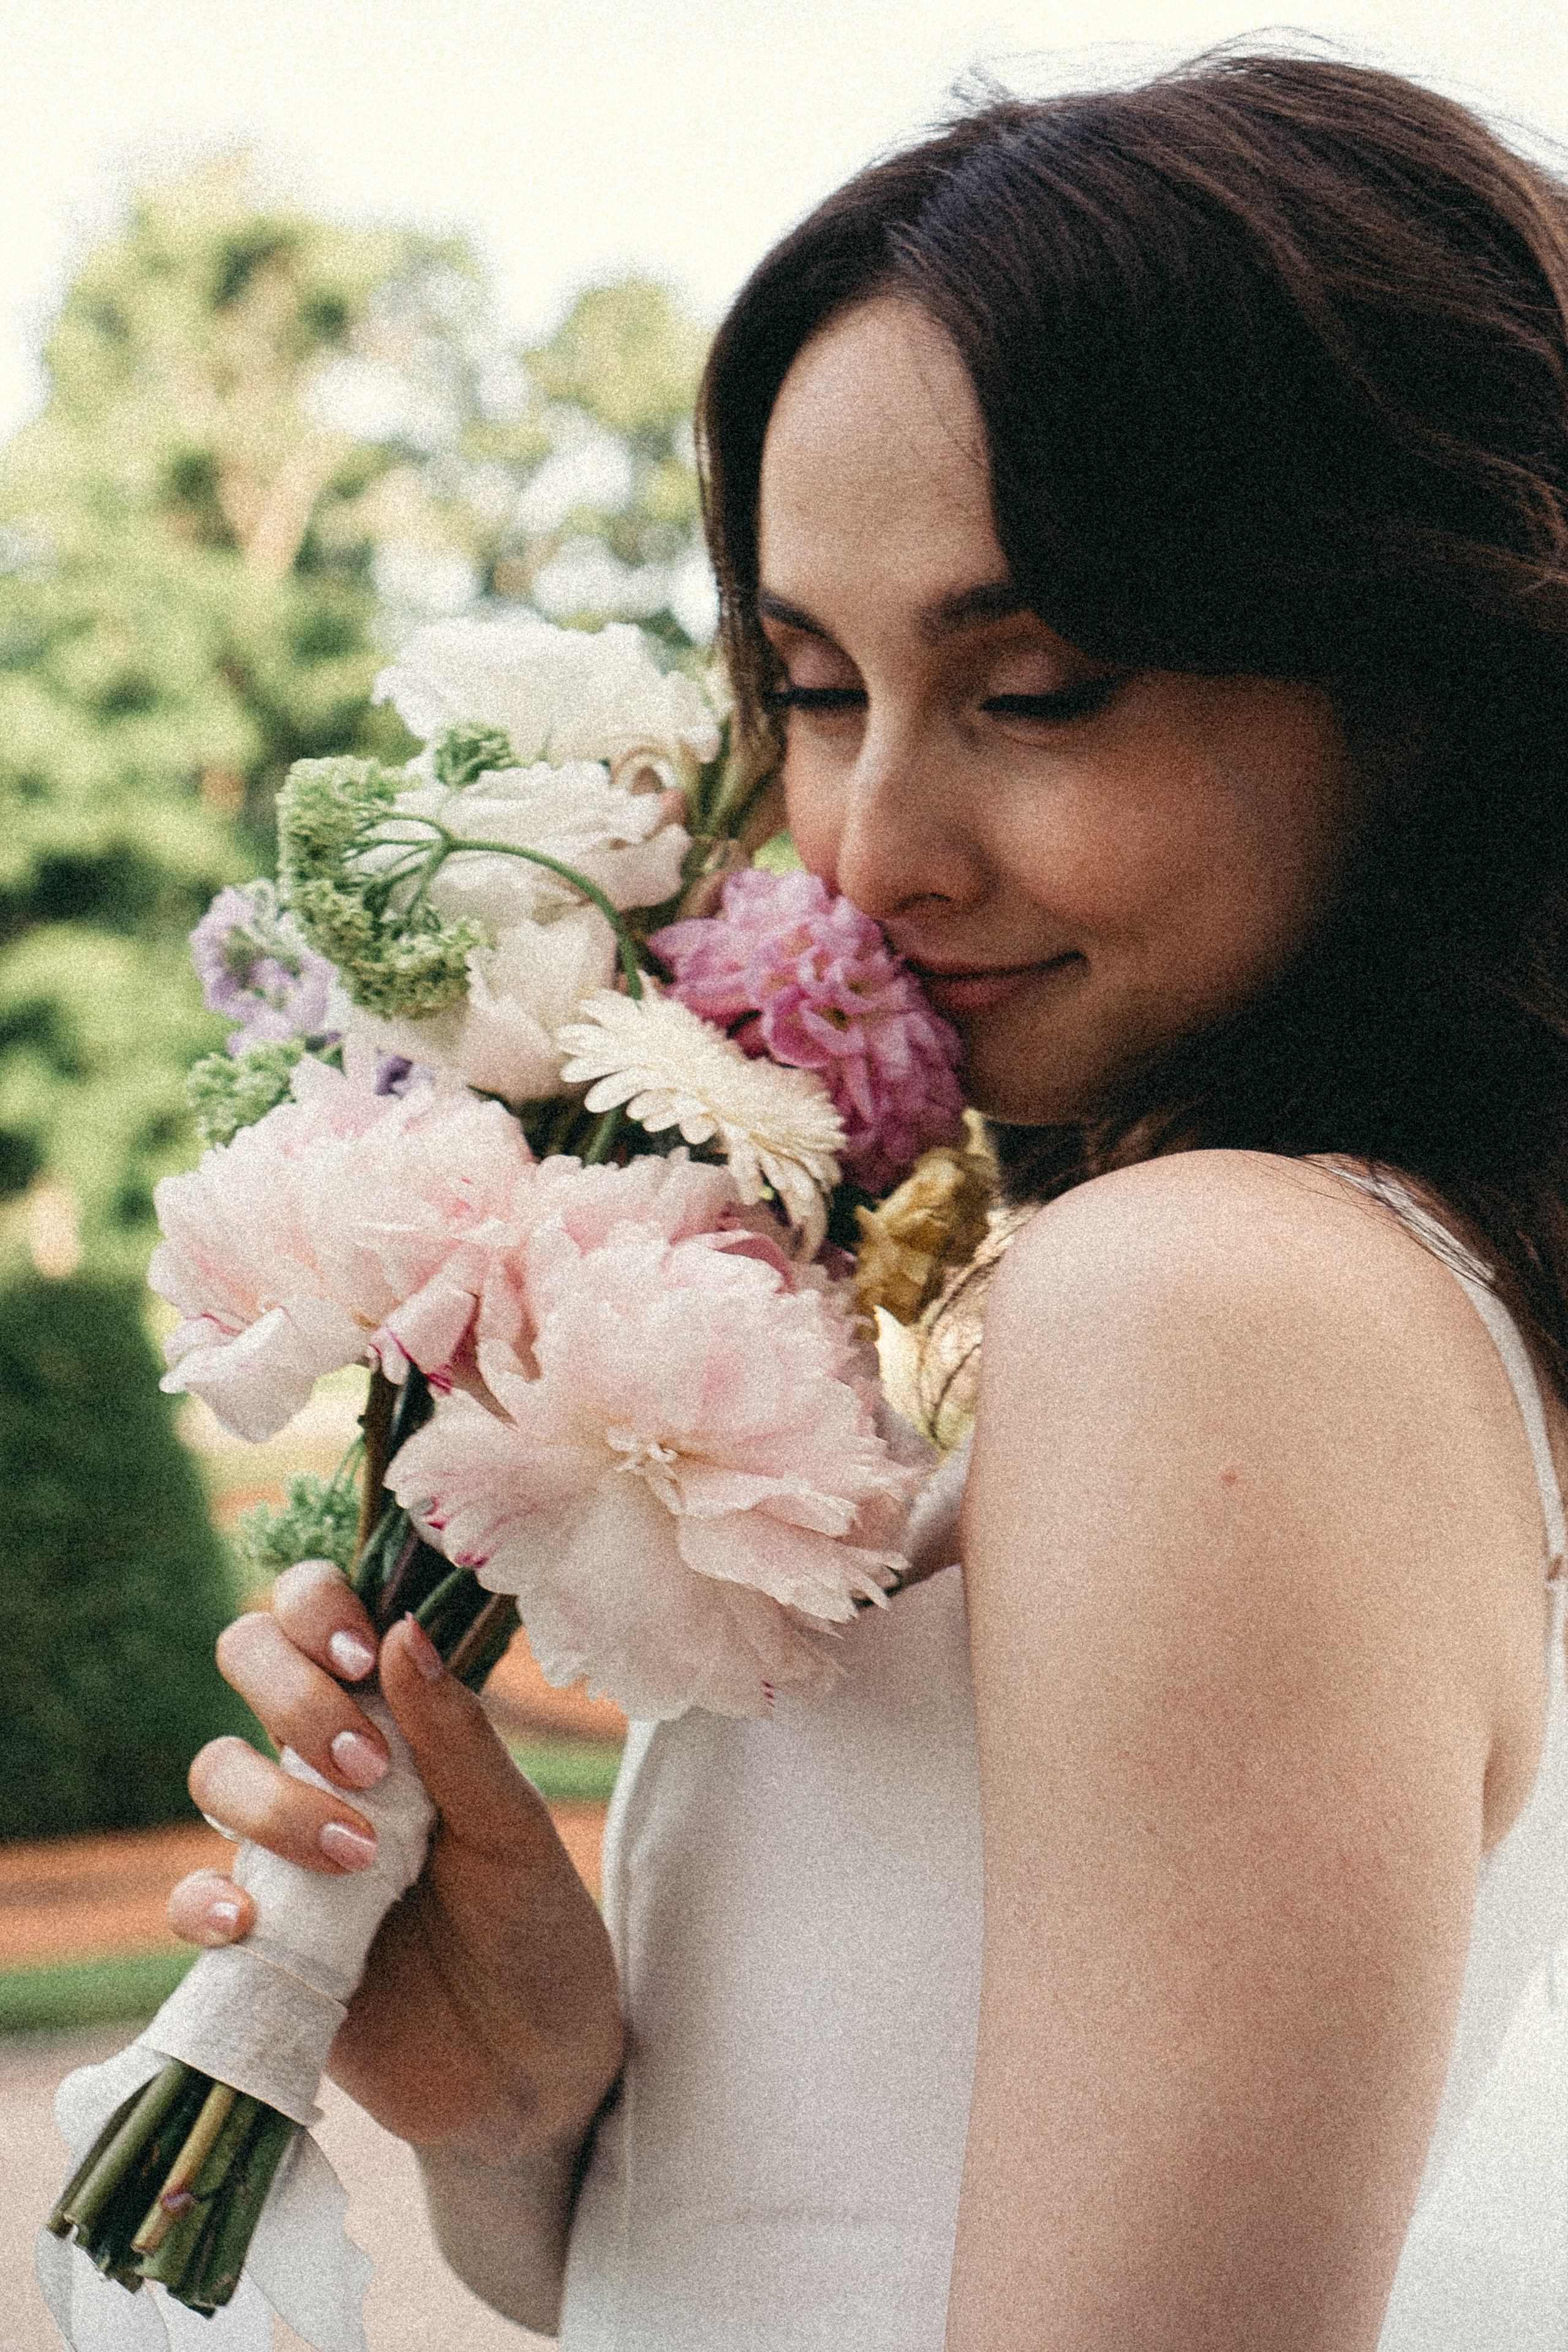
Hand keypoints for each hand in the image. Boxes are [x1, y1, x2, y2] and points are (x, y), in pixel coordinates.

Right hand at [168, 1559, 624, 2164]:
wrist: (533, 2078)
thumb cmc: (538, 1937)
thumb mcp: (516, 1834)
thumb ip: (459, 1738)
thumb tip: (405, 1630)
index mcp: (400, 1717)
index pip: (322, 1613)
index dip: (318, 1605)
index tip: (364, 1651)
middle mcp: (331, 1764)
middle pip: (248, 1661)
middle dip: (290, 1692)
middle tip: (365, 1762)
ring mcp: (288, 1848)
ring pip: (215, 1768)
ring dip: (271, 1799)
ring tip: (358, 1858)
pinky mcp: (261, 1939)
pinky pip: (189, 1897)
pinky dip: (204, 1899)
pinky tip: (253, 1921)